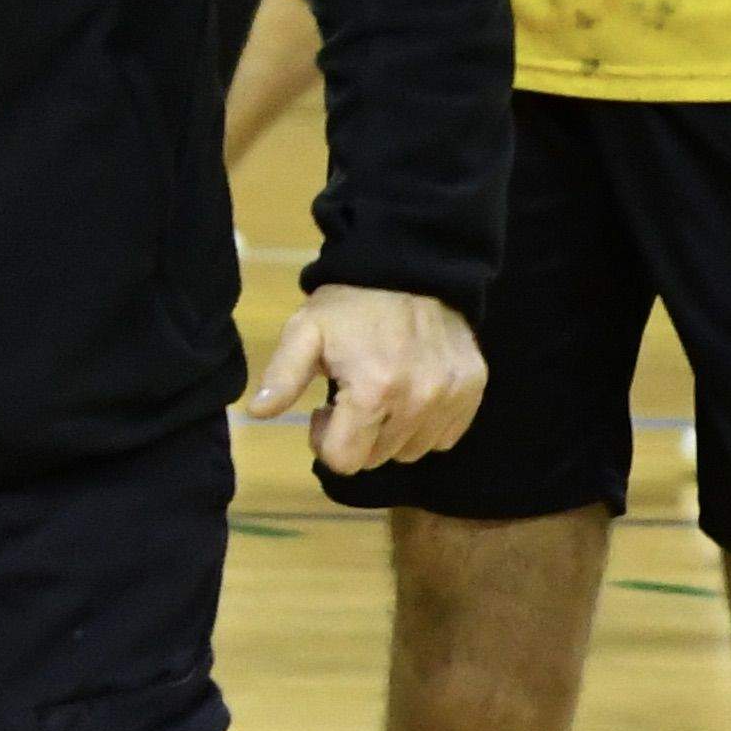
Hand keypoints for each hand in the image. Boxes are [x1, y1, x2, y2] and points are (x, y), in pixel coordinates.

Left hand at [244, 282, 486, 474]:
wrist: (410, 270)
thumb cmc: (350, 304)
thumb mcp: (304, 332)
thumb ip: (283, 375)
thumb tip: (258, 413)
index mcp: (373, 392)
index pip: (345, 460)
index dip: (325, 441)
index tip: (323, 410)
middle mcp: (418, 403)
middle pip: (376, 458)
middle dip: (355, 436)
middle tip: (348, 398)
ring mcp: (451, 400)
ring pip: (411, 452)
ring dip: (389, 434)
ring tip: (379, 394)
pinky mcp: (472, 393)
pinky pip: (444, 437)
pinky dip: (423, 426)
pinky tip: (409, 394)